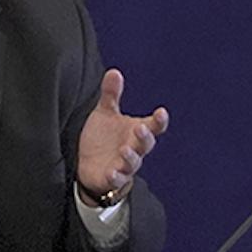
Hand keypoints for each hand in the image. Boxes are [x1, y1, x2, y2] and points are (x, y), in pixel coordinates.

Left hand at [74, 68, 169, 199]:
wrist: (90, 166)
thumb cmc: (103, 138)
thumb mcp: (105, 114)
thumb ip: (111, 95)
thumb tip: (114, 72)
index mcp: (135, 132)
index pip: (154, 126)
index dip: (159, 121)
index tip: (161, 112)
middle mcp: (133, 148)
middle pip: (145, 144)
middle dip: (145, 137)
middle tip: (140, 128)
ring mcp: (123, 165)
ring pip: (133, 163)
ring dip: (130, 156)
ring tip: (125, 149)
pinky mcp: (111, 178)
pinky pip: (116, 179)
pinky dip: (115, 176)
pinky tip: (112, 172)